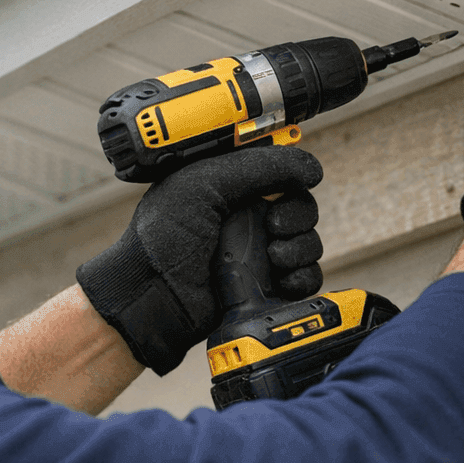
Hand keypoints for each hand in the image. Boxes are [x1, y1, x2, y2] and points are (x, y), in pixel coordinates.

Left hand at [77, 146, 324, 374]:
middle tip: (274, 227)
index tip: (285, 188)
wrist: (152, 296)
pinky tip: (281, 280)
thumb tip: (311, 167)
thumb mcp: (204, 183)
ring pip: (308, 242)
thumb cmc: (163, 237)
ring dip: (300, 248)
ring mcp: (257, 252)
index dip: (292, 178)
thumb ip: (258, 166)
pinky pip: (305, 277)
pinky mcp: (265, 285)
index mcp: (232, 186)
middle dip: (297, 216)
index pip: (282, 172)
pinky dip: (302, 277)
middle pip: (301, 206)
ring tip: (274, 258)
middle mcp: (247, 216)